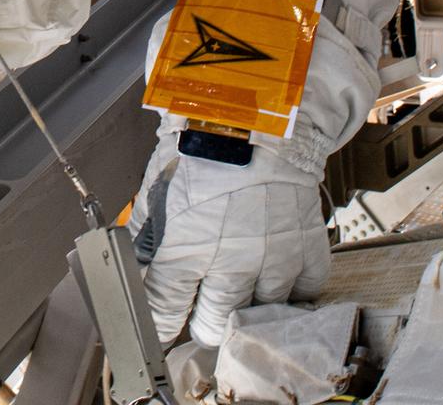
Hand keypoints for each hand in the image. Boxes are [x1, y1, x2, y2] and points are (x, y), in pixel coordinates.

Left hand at [126, 135, 329, 347]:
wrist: (258, 115)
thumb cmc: (202, 146)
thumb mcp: (158, 189)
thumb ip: (147, 237)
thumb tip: (135, 268)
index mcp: (186, 247)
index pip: (164, 310)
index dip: (159, 321)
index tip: (161, 321)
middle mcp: (231, 262)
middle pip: (211, 327)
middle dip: (200, 321)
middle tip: (201, 307)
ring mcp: (274, 261)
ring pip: (256, 318)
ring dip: (245, 307)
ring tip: (238, 289)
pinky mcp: (307, 251)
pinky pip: (301, 296)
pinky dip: (288, 292)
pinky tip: (273, 274)